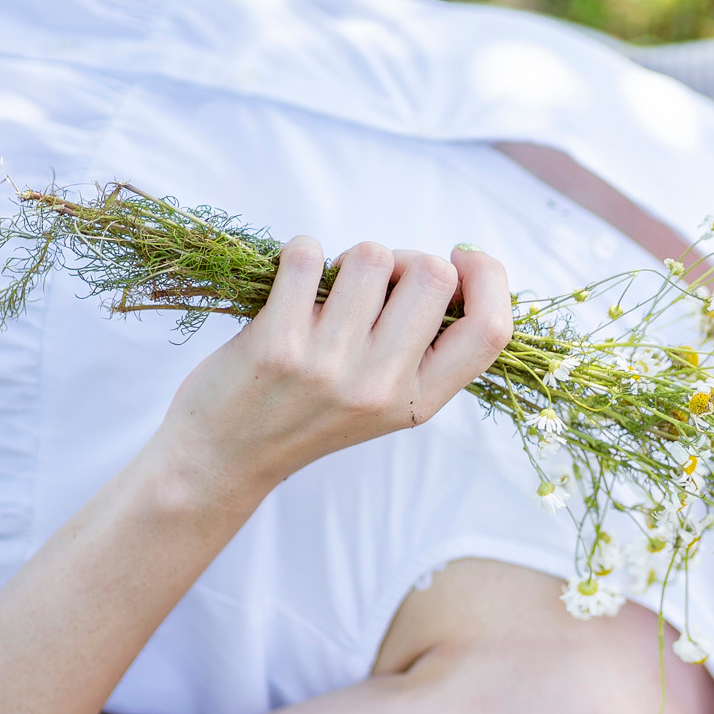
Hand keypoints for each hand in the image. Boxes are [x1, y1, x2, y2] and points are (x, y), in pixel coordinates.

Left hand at [154, 237, 511, 492]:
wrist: (223, 458)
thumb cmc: (307, 414)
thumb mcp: (384, 402)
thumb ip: (420, 349)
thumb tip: (452, 268)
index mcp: (419, 401)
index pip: (491, 332)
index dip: (490, 280)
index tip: (462, 259)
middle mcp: (382, 386)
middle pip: (434, 275)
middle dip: (405, 259)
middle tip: (372, 282)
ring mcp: (330, 366)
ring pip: (371, 256)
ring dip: (348, 258)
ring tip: (324, 292)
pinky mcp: (277, 344)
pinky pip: (307, 255)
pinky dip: (299, 254)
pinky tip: (289, 285)